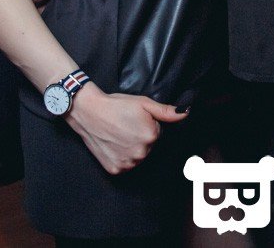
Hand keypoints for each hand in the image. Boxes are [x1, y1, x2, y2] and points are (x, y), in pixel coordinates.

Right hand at [65, 84, 187, 173]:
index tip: (134, 119)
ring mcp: (128, 163)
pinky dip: (120, 157)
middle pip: (148, 147)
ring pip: (137, 157)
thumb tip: (186, 112)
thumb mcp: (144, 103)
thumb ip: (166, 111)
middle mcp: (141, 153)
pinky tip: (113, 145)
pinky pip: (125, 165)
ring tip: (118, 135)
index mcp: (151, 136)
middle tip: (125, 126)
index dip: (146, 124)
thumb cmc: (116, 105)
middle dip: (140, 137)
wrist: (88, 112)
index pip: (157, 133)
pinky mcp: (115, 169)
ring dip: (131, 148)